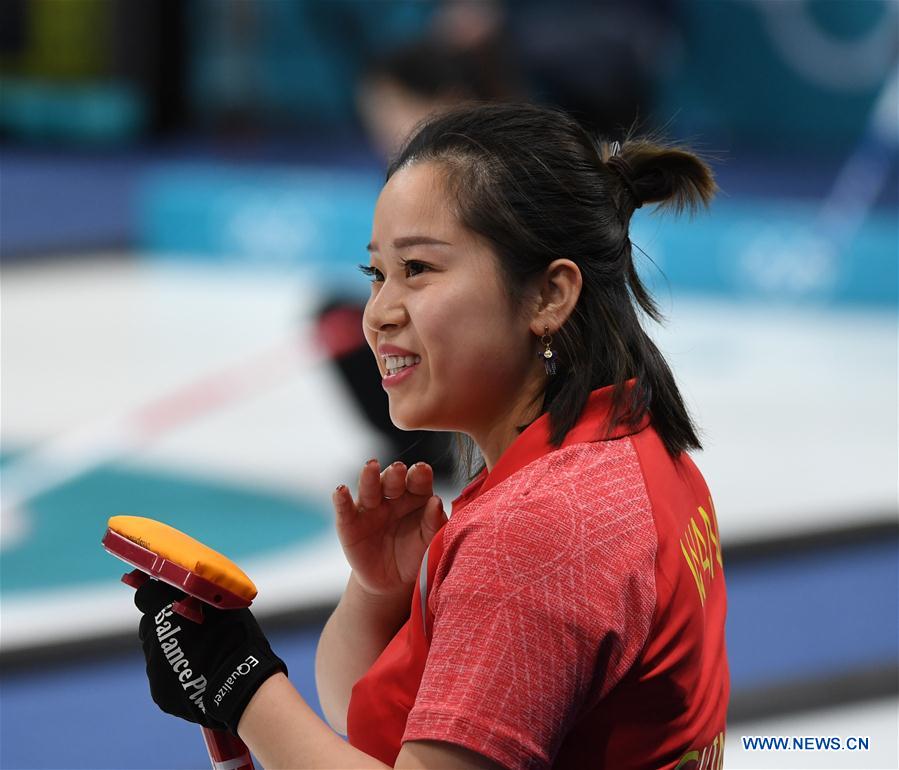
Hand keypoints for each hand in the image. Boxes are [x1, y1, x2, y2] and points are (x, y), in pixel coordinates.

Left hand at [135, 579, 287, 735]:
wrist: (240, 680)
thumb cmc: (235, 634)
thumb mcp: (220, 603)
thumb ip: (198, 593)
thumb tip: (190, 584)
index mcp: (165, 610)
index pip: (146, 595)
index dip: (158, 597)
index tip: (171, 599)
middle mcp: (152, 637)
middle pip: (150, 626)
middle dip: (166, 625)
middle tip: (192, 630)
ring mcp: (154, 667)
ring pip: (157, 653)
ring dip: (172, 650)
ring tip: (200, 656)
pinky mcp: (160, 692)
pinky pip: (165, 678)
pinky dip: (177, 674)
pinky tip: (198, 674)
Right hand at [332, 460, 446, 598]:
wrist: (391, 582)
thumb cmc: (415, 555)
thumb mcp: (429, 541)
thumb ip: (434, 522)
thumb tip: (436, 502)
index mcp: (415, 496)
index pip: (418, 482)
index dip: (420, 475)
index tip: (423, 470)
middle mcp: (392, 497)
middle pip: (393, 480)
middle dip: (395, 473)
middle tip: (399, 468)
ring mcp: (369, 508)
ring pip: (369, 487)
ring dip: (369, 476)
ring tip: (371, 466)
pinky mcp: (349, 523)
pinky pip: (344, 508)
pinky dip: (340, 499)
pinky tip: (340, 490)